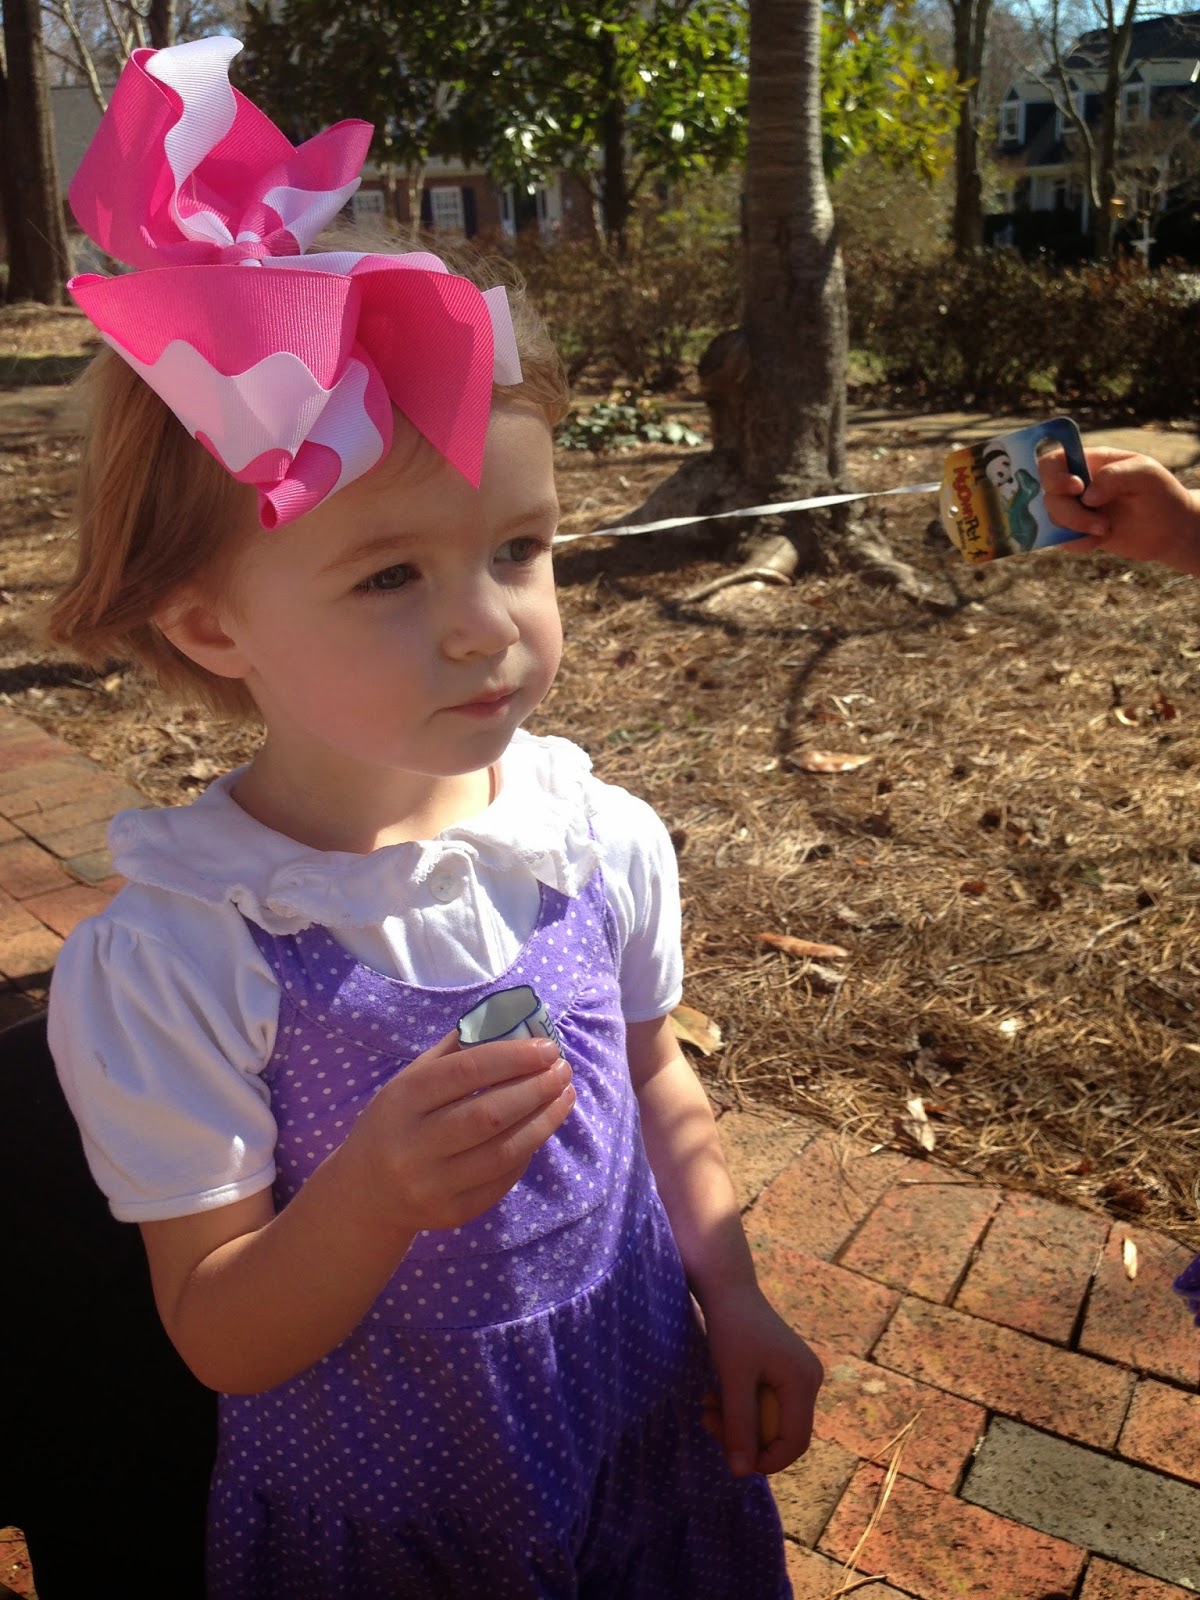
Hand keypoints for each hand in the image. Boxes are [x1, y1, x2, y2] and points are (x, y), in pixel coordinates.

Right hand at [344, 1030, 573, 1234]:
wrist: (365, 1193)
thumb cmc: (397, 1122)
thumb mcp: (409, 1081)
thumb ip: (455, 1052)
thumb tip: (510, 1021)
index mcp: (402, 1100)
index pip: (466, 1072)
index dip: (512, 1057)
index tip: (547, 1048)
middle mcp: (413, 1145)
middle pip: (489, 1115)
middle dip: (535, 1089)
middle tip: (562, 1070)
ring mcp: (431, 1184)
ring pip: (503, 1152)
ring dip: (543, 1121)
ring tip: (565, 1096)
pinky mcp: (451, 1213)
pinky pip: (502, 1181)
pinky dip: (528, 1152)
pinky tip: (541, 1129)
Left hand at [699, 1282, 823, 1476]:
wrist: (727, 1287)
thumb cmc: (731, 1328)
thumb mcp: (733, 1379)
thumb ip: (739, 1426)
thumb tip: (741, 1474)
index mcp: (804, 1382)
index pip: (796, 1442)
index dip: (767, 1461)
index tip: (733, 1463)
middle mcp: (809, 1380)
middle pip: (781, 1432)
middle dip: (744, 1435)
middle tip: (708, 1422)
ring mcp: (798, 1375)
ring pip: (770, 1419)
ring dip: (737, 1420)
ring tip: (705, 1407)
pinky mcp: (783, 1370)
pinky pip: (766, 1403)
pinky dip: (741, 1405)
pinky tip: (714, 1395)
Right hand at [1038, 445, 1199, 574]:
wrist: (1170, 530)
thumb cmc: (1160, 493)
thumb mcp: (1145, 474)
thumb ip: (1114, 476)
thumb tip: (1086, 496)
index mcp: (1089, 462)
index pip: (1052, 462)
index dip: (1054, 475)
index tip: (1077, 487)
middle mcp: (1077, 484)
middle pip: (1049, 495)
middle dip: (1069, 512)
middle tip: (1099, 522)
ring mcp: (1076, 508)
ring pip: (1053, 518)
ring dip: (1077, 528)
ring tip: (1106, 529)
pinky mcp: (1077, 532)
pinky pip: (1061, 539)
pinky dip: (1079, 542)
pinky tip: (1100, 540)